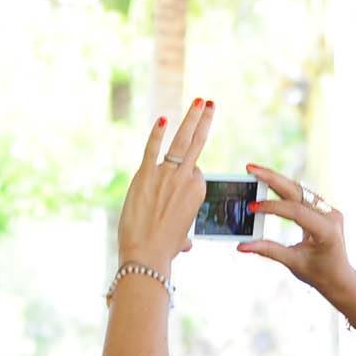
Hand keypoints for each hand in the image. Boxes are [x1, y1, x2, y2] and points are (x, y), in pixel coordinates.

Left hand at [116, 98, 216, 272]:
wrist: (147, 254)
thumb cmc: (164, 249)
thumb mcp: (181, 238)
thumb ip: (183, 234)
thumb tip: (186, 244)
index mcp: (198, 191)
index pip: (195, 171)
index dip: (187, 176)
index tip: (177, 188)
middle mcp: (186, 178)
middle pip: (197, 144)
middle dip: (204, 121)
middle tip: (210, 103)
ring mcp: (166, 174)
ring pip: (181, 141)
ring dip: (191, 118)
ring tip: (199, 101)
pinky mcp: (145, 175)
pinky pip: (152, 149)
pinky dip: (156, 134)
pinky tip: (162, 119)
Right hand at [241, 163, 355, 320]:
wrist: (339, 278)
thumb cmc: (319, 274)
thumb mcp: (293, 263)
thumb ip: (269, 251)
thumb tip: (242, 246)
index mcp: (326, 231)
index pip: (296, 212)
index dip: (272, 208)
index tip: (252, 207)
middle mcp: (331, 215)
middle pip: (298, 191)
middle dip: (273, 178)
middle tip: (251, 168)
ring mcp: (329, 210)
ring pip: (299, 189)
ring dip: (277, 180)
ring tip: (256, 172)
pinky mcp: (324, 209)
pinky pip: (302, 195)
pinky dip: (284, 189)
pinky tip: (268, 182)